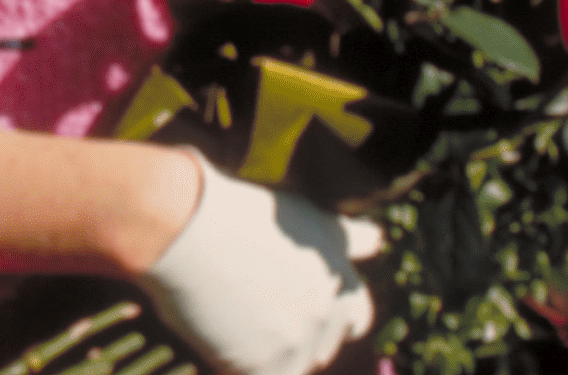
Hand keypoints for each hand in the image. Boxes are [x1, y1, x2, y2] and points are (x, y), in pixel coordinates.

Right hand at [138, 152, 380, 374]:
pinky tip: (218, 338)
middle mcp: (330, 310)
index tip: (299, 304)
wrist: (187, 225)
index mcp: (341, 274)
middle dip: (299, 337)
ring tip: (235, 320)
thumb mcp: (303, 214)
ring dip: (272, 354)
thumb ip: (346, 237)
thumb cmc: (236, 208)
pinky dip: (239, 365)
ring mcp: (300, 341)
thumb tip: (380, 239)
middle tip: (258, 309)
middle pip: (324, 346)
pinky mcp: (266, 366)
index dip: (332, 315)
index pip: (358, 316)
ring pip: (294, 365)